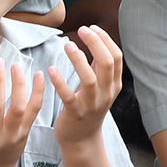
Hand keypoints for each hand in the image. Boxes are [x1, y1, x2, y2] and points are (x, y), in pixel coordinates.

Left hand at [49, 25, 122, 146]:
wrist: (82, 139)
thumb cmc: (88, 107)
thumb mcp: (100, 86)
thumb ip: (99, 66)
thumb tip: (97, 39)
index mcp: (113, 85)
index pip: (116, 57)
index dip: (104, 39)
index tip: (91, 28)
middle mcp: (106, 94)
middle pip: (107, 63)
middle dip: (95, 43)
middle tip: (81, 30)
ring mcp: (91, 105)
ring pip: (90, 79)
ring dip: (78, 60)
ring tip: (67, 45)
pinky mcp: (75, 113)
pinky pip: (68, 96)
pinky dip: (60, 81)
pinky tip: (51, 70)